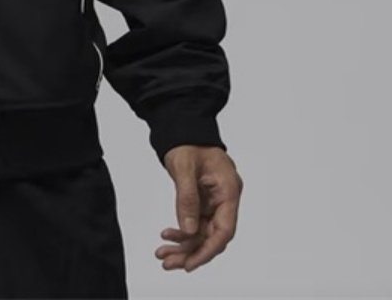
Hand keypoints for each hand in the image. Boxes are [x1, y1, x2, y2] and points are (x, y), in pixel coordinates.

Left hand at [155, 144, 241, 271]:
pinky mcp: (203, 202)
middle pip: (212, 236)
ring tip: (162, 254)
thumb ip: (187, 198)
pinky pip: (195, 223)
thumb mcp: (184, 167)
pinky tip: (167, 236)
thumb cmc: (187, 140)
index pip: (224, 229)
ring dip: (184, 245)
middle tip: (168, 262)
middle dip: (191, 251)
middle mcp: (225, 199)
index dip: (208, 250)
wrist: (182, 127)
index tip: (190, 264)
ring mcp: (214, 201)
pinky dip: (182, 232)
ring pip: (202, 233)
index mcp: (229, 190)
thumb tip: (189, 230)